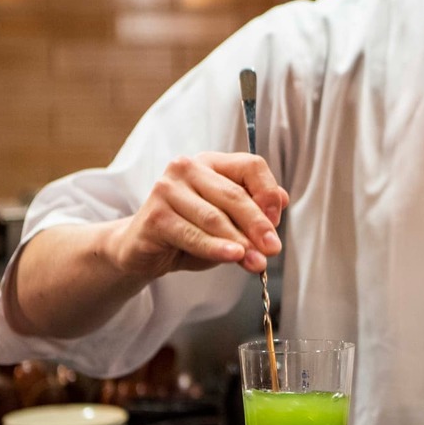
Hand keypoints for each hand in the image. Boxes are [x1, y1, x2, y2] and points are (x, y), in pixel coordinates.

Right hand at [108, 152, 288, 279]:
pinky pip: (193, 234)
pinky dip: (216, 248)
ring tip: (257, 261)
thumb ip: (252, 210)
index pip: (250, 166)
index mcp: (211, 163)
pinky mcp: (155, 215)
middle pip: (234, 194)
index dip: (267, 193)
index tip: (276, 221)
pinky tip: (233, 256)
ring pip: (215, 217)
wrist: (143, 251)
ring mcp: (167, 189)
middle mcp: (187, 168)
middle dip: (258, 225)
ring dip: (240, 242)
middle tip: (273, 248)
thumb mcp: (227, 221)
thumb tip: (281, 201)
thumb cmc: (189, 232)